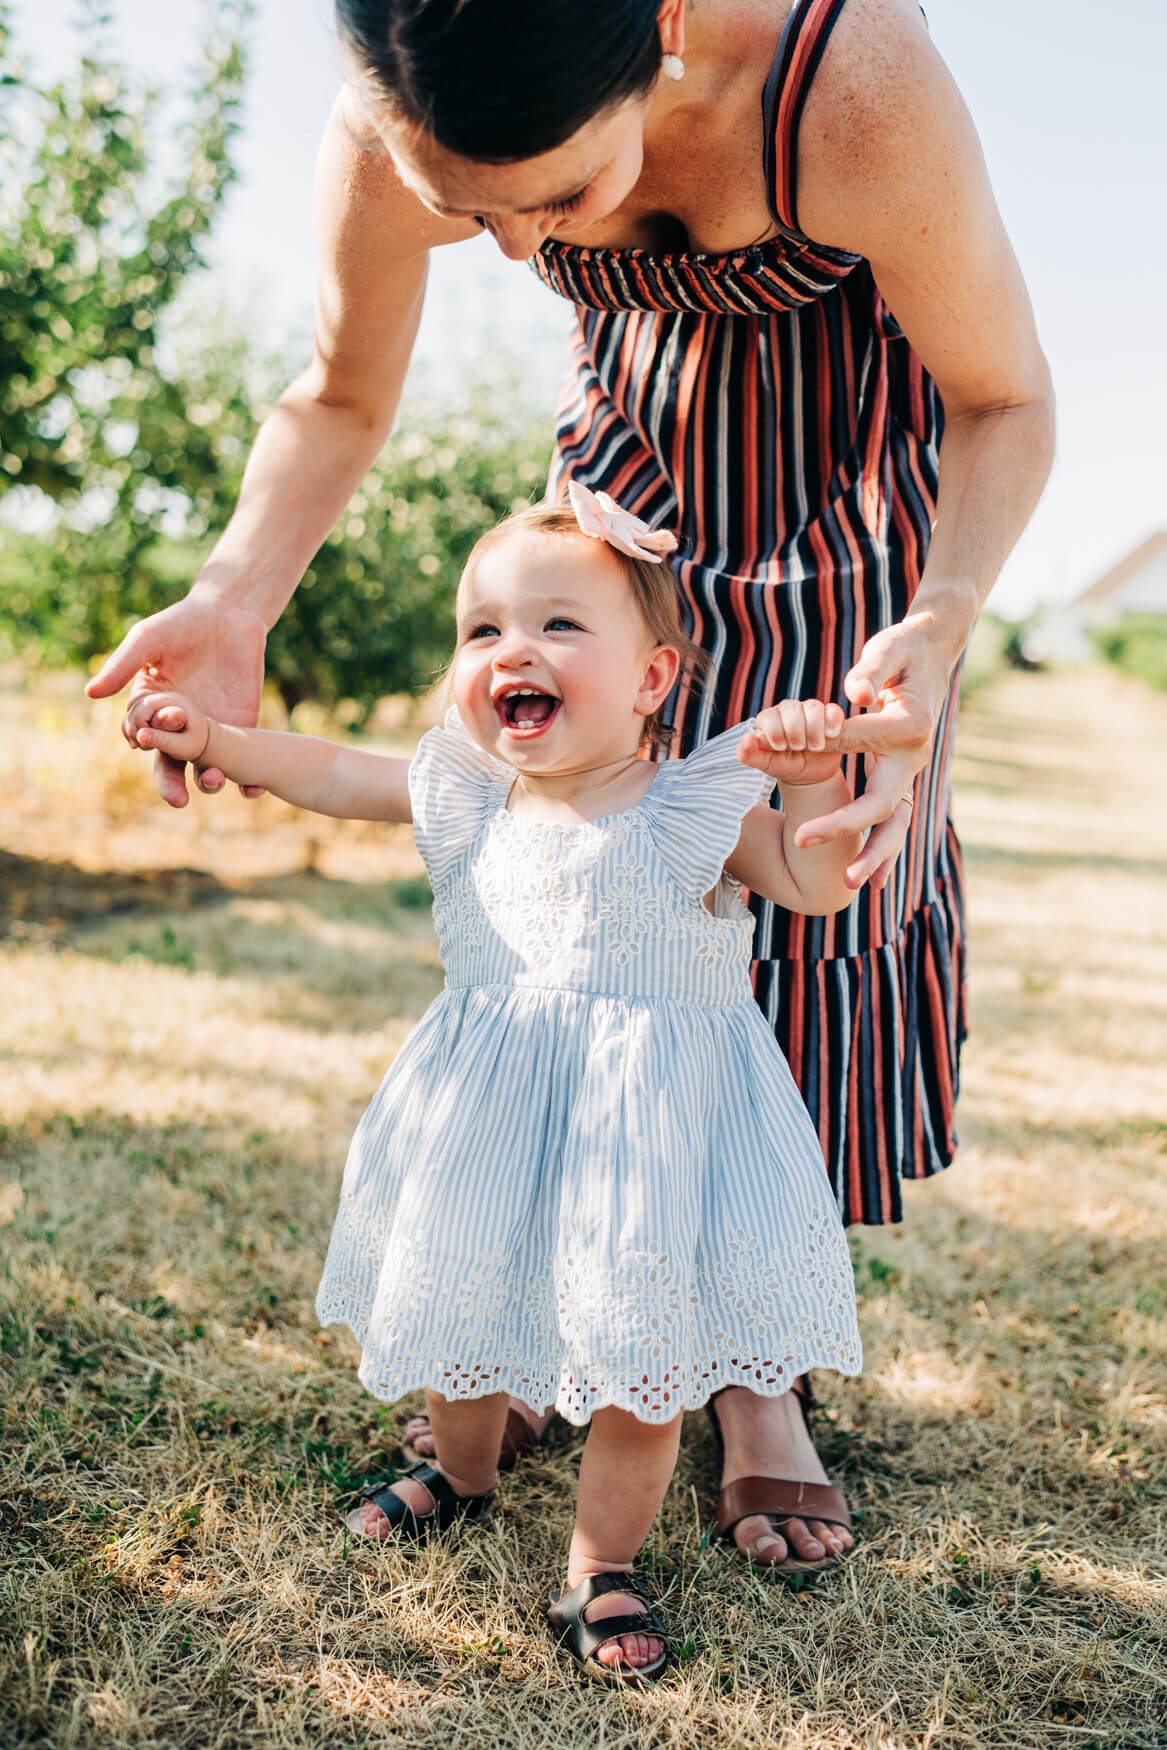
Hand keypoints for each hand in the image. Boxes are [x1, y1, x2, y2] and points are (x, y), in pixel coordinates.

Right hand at [85, 591, 265, 807]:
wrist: (228, 615)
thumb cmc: (180, 624)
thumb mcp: (148, 640)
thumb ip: (123, 665)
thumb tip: (90, 693)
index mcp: (150, 711)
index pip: (142, 737)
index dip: (144, 741)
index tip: (146, 738)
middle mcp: (177, 729)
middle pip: (170, 766)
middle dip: (171, 785)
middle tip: (178, 800)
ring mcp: (210, 732)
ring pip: (205, 770)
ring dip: (209, 782)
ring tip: (214, 780)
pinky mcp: (241, 729)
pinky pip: (243, 762)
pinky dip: (248, 781)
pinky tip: (252, 790)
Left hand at [739, 699, 844, 786]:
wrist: (810, 774)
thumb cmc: (785, 766)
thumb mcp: (766, 764)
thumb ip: (749, 754)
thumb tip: (746, 739)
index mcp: (769, 719)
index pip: (769, 716)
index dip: (775, 732)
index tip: (780, 748)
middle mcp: (788, 710)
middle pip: (792, 709)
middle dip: (795, 733)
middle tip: (799, 748)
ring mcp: (810, 710)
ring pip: (813, 707)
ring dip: (814, 731)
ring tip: (815, 747)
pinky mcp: (830, 715)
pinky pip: (833, 710)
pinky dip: (832, 722)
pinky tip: (830, 735)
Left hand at [796, 615, 952, 889]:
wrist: (934, 656)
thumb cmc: (904, 651)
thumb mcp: (888, 649)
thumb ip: (871, 672)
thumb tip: (854, 695)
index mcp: (909, 725)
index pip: (860, 742)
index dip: (826, 746)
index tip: (792, 753)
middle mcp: (914, 756)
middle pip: (881, 802)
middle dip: (843, 824)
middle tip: (801, 838)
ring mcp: (910, 773)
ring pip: (894, 824)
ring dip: (873, 856)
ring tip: (846, 883)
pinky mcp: (902, 780)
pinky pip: (894, 824)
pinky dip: (884, 853)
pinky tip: (873, 884)